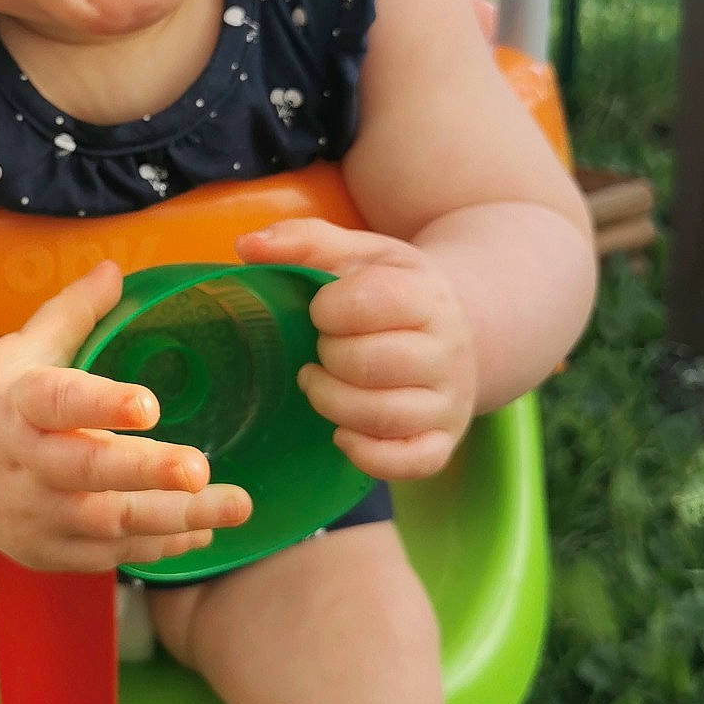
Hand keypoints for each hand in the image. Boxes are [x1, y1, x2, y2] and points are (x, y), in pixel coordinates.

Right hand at [0, 260, 252, 572]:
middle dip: (146, 473)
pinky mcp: (45, 552)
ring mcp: (32, 515)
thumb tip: (115, 269)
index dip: (102, 405)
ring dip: (173, 518)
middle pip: (85, 472)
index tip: (150, 404)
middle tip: (201, 469)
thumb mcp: (23, 348)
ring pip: (105, 523)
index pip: (58, 402)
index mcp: (17, 404)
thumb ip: (73, 313)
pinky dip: (158, 546)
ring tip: (235, 504)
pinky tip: (203, 529)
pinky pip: (107, 555)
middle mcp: (21, 464)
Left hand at [236, 219, 477, 481]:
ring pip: (382, 416)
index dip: (327, 309)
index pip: (369, 302)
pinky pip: (409, 462)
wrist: (457, 327)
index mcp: (425, 297)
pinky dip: (366, 454)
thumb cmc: (394, 290)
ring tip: (322, 384)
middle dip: (328, 358)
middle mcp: (447, 351)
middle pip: (370, 364)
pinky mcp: (443, 442)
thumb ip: (305, 241)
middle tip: (323, 349)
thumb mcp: (360, 255)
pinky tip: (343, 432)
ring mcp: (449, 402)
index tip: (322, 311)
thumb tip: (245, 246)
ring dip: (333, 404)